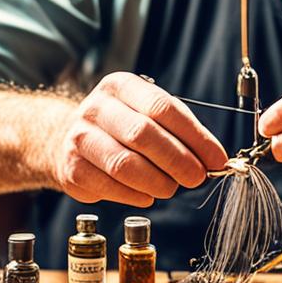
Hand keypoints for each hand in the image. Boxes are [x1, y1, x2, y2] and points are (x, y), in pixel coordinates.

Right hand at [48, 72, 227, 206]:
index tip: (216, 158)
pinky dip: (135, 195)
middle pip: (143, 134)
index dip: (194, 136)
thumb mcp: (148, 114)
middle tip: (197, 177)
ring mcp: (79, 137)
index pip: (162, 107)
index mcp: (120, 86)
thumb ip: (181, 131)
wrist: (65, 138)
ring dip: (157, 182)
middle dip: (177, 160)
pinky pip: (110, 186)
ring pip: (124, 164)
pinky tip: (147, 196)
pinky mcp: (71, 168)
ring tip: (171, 188)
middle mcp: (96, 107)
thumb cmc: (120, 126)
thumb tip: (214, 159)